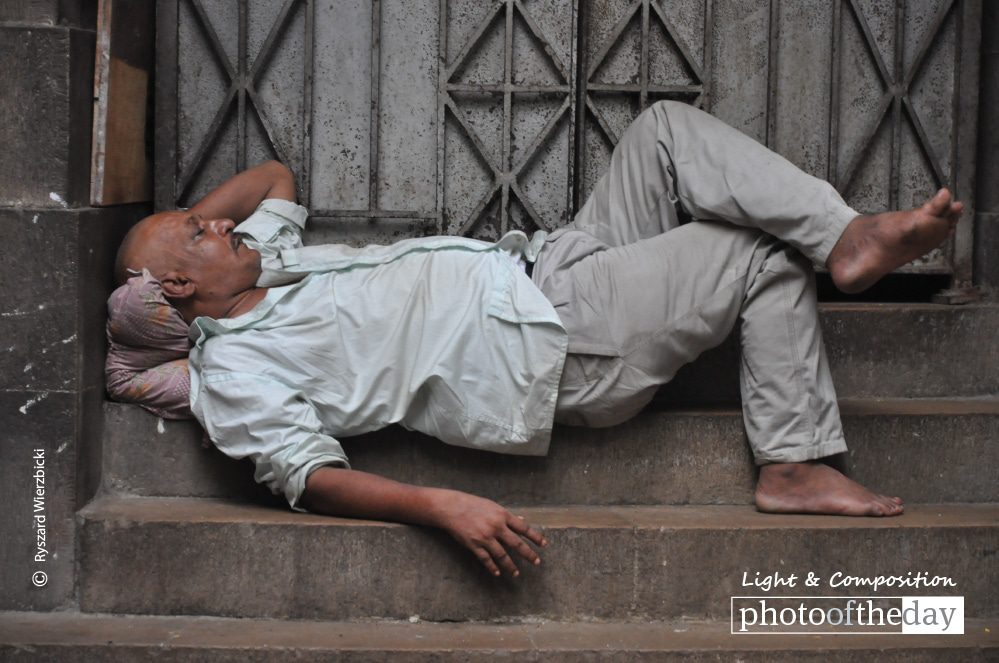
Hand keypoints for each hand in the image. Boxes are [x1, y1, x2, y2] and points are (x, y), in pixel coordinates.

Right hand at [431, 490, 546, 577]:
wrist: (451, 508)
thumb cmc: (472, 504)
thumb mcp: (492, 506)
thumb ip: (507, 516)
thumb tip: (523, 520)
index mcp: (502, 515)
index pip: (523, 528)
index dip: (535, 537)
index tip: (544, 544)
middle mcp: (496, 527)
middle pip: (516, 544)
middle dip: (528, 554)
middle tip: (536, 562)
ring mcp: (485, 537)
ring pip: (502, 555)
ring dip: (511, 565)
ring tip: (516, 573)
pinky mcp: (474, 545)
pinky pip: (486, 559)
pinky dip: (492, 567)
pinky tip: (498, 573)